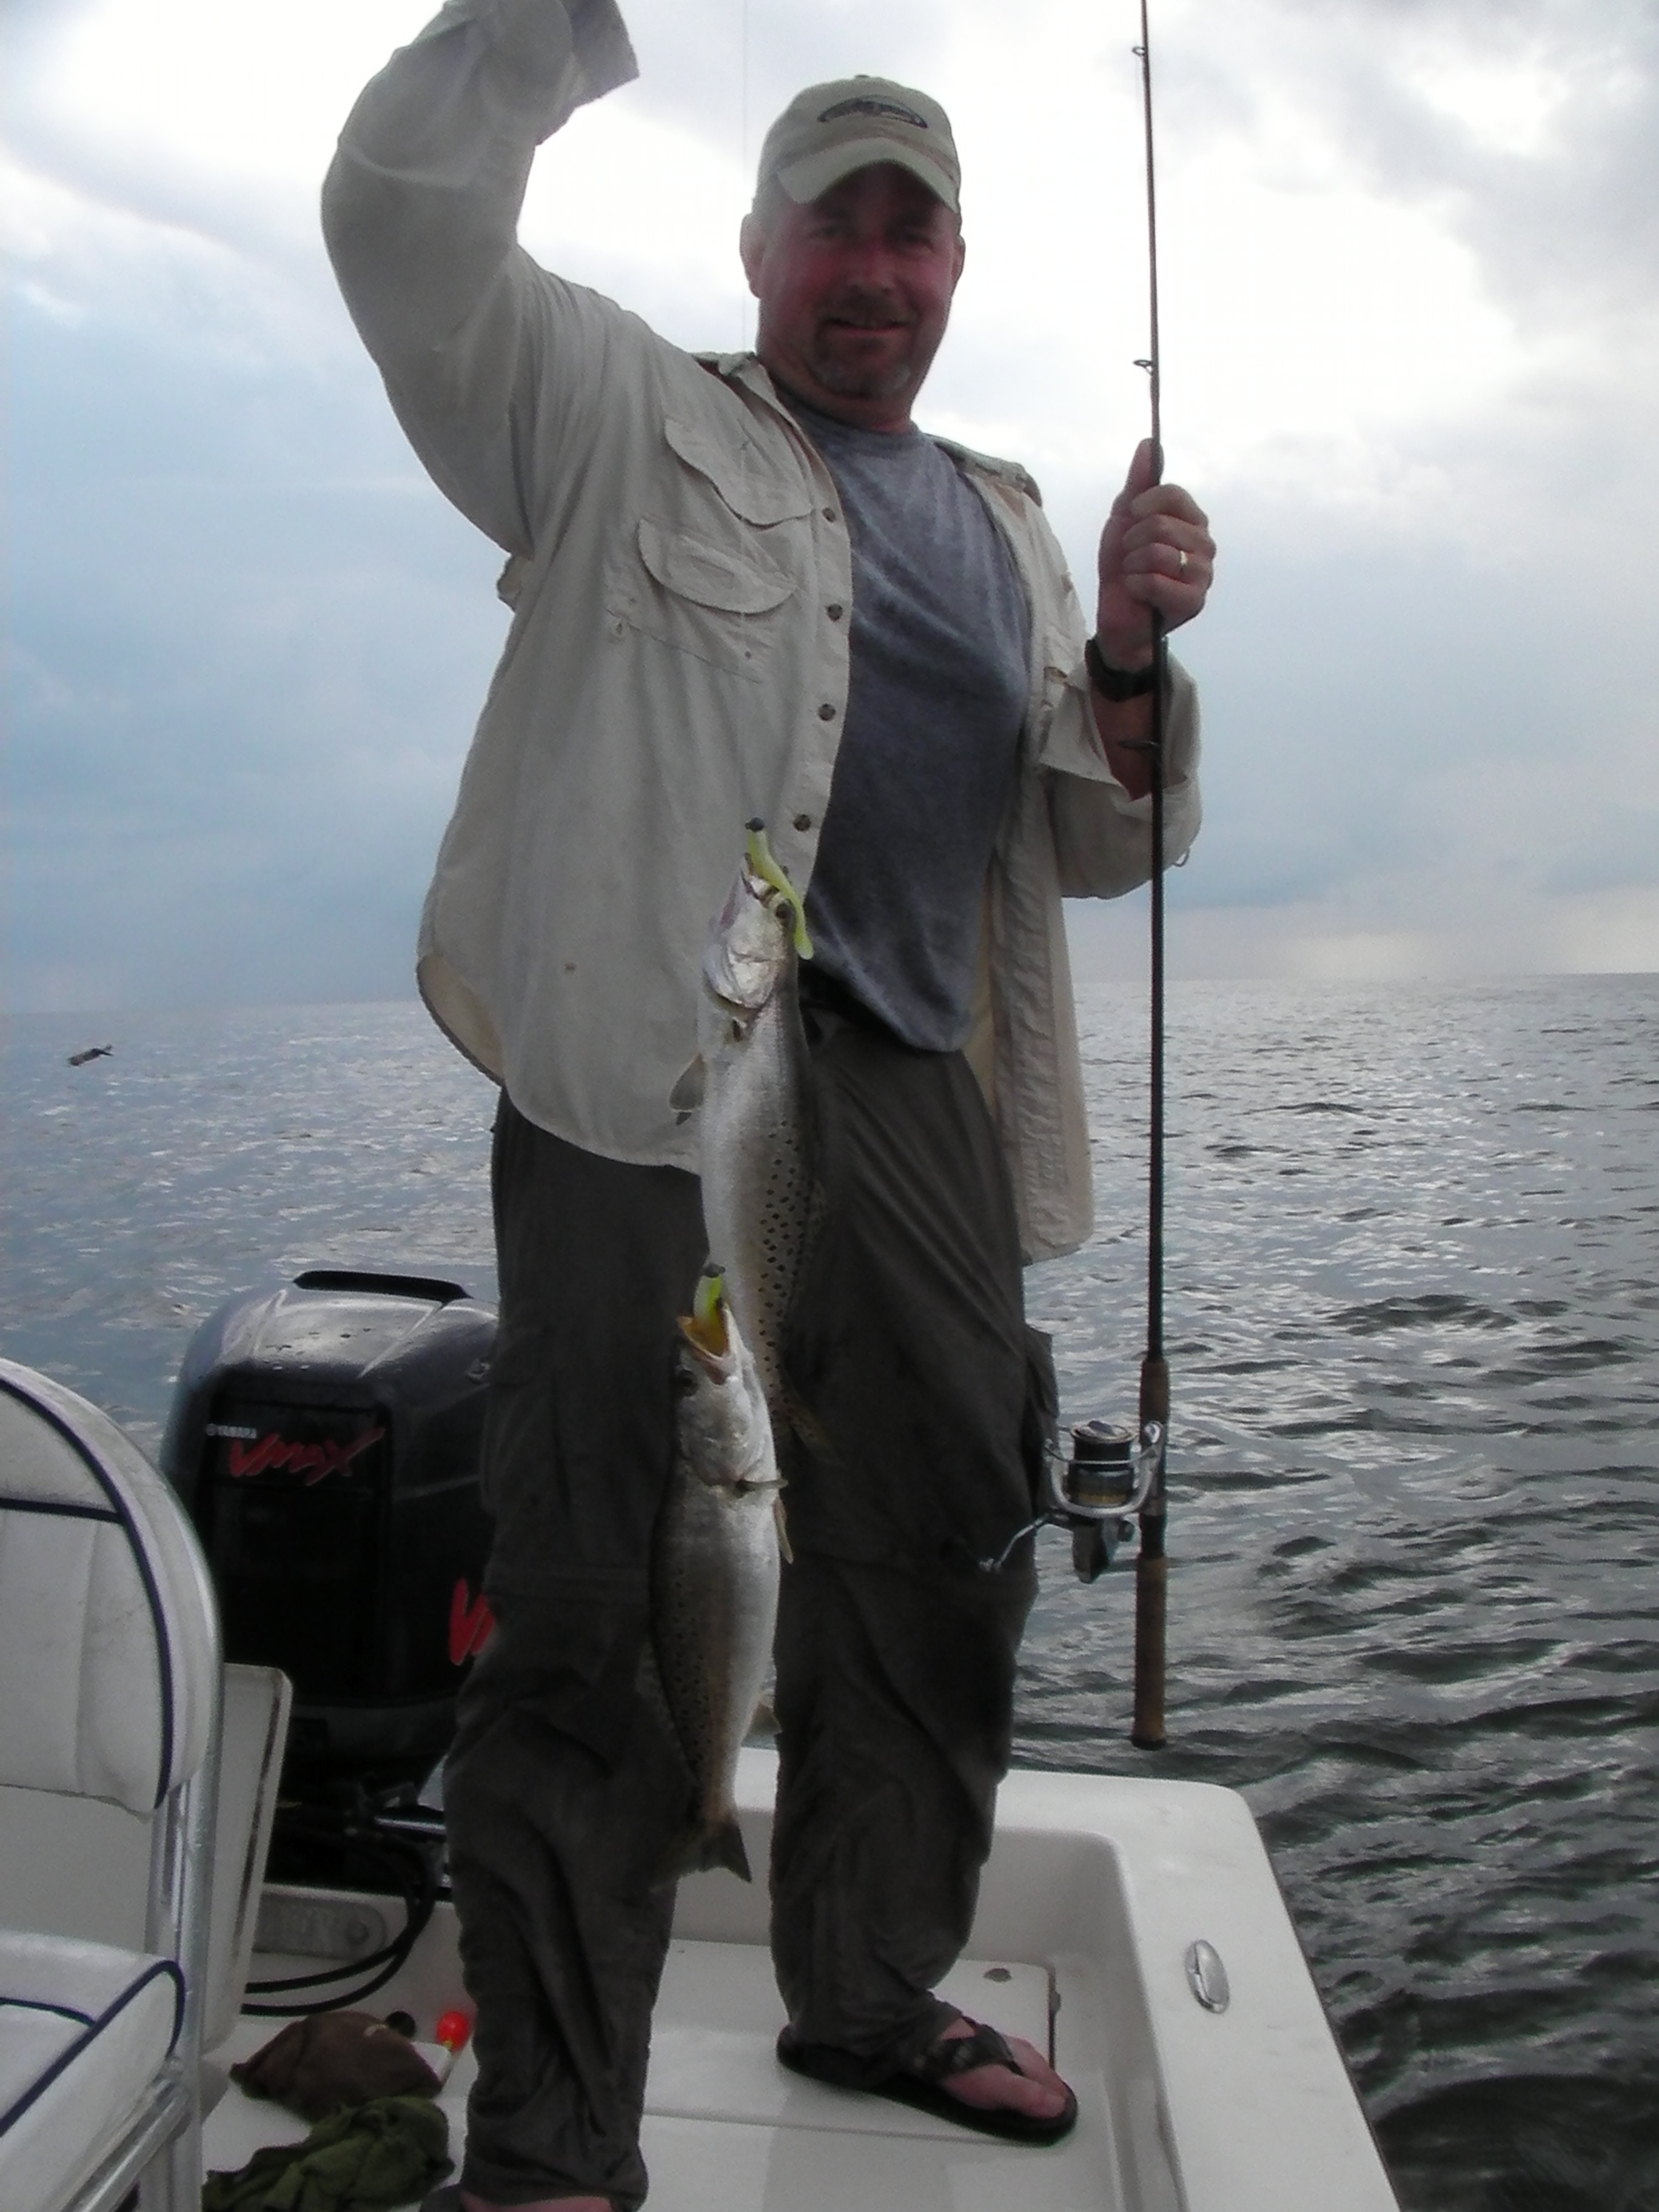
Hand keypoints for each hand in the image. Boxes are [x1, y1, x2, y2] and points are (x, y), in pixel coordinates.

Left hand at [1094, 438, 1212, 669]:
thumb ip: (1138, 483)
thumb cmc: (1125, 568)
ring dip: (1132, 565)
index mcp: (1192, 520)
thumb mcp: (1123, 520)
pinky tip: (1140, 594)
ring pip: (1157, 552)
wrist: (1118, 616)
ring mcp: (1203, 574)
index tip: (1131, 518)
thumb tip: (1149, 443)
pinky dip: (1137, 586)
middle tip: (1132, 558)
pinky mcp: (1194, 601)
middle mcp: (1205, 544)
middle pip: (1160, 523)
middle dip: (1132, 542)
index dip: (1143, 504)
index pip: (1172, 494)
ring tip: (1136, 576)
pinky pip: (1156, 581)